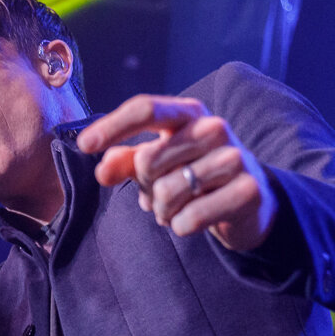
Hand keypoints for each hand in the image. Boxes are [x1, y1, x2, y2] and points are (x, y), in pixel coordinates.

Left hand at [76, 95, 277, 250]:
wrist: (249, 200)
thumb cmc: (195, 175)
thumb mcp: (158, 164)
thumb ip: (126, 161)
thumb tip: (103, 169)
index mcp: (189, 113)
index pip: (146, 108)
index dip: (112, 126)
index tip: (84, 146)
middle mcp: (214, 128)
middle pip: (148, 159)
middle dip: (144, 186)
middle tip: (160, 193)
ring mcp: (235, 158)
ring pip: (166, 192)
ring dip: (162, 210)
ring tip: (177, 207)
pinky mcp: (248, 190)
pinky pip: (190, 218)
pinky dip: (182, 226)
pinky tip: (194, 220)